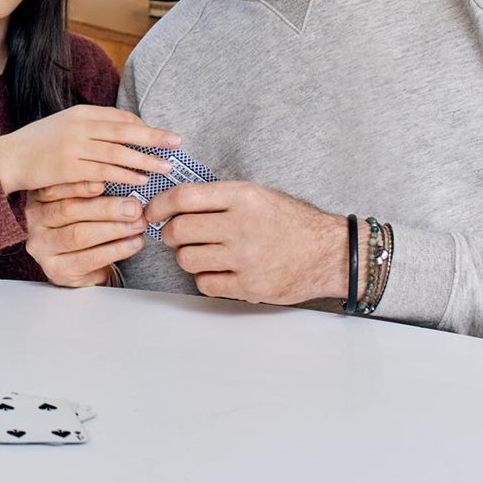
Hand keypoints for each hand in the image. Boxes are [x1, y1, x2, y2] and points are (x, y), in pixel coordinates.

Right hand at [0, 106, 181, 193]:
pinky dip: (125, 176)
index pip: (119, 117)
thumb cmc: (38, 144)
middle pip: (124, 131)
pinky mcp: (69, 168)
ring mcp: (73, 146)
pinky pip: (104, 172)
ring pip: (118, 152)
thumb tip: (124, 130)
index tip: (162, 135)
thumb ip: (91, 127)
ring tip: (166, 167)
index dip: (143, 127)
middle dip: (154, 137)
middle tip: (177, 143)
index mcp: (80, 113)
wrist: (8, 158)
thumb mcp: (65, 126)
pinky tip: (140, 180)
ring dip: (145, 159)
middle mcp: (79, 125)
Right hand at [24, 180, 147, 286]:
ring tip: (138, 224)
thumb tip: (124, 184)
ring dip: (114, 229)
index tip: (104, 183)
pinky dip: (116, 250)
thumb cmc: (83, 224)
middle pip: (69, 211)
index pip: (56, 188)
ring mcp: (42, 247)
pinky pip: (89, 258)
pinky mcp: (57, 269)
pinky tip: (133, 243)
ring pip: (79, 235)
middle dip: (106, 208)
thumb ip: (93, 191)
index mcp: (38, 198)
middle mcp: (35, 221)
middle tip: (134, 207)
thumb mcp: (81, 203)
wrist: (79, 263)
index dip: (80, 185)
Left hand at [147, 180, 345, 304]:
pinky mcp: (250, 287)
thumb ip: (218, 198)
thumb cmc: (291, 222)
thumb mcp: (257, 195)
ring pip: (187, 259)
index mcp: (242, 197)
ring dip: (186, 256)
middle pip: (179, 231)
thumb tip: (172, 204)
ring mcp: (245, 259)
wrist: (330, 253)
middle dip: (169, 234)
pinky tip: (217, 271)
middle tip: (174, 236)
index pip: (184, 197)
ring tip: (201, 253)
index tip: (152, 212)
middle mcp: (242, 226)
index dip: (159, 205)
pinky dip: (204, 278)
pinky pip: (205, 284)